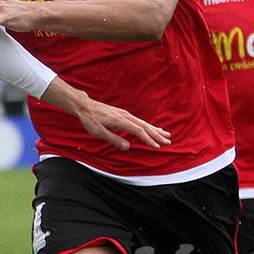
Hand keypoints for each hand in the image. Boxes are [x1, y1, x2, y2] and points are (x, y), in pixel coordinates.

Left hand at [50, 80, 170, 151]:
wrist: (84, 106)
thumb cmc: (90, 120)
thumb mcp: (98, 132)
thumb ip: (113, 139)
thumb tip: (127, 147)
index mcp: (121, 121)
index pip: (138, 131)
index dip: (148, 139)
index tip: (157, 147)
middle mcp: (125, 116)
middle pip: (145, 126)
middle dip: (157, 135)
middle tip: (168, 142)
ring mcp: (125, 114)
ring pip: (143, 123)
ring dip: (155, 130)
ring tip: (166, 135)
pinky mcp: (123, 114)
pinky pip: (139, 121)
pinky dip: (148, 126)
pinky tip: (152, 128)